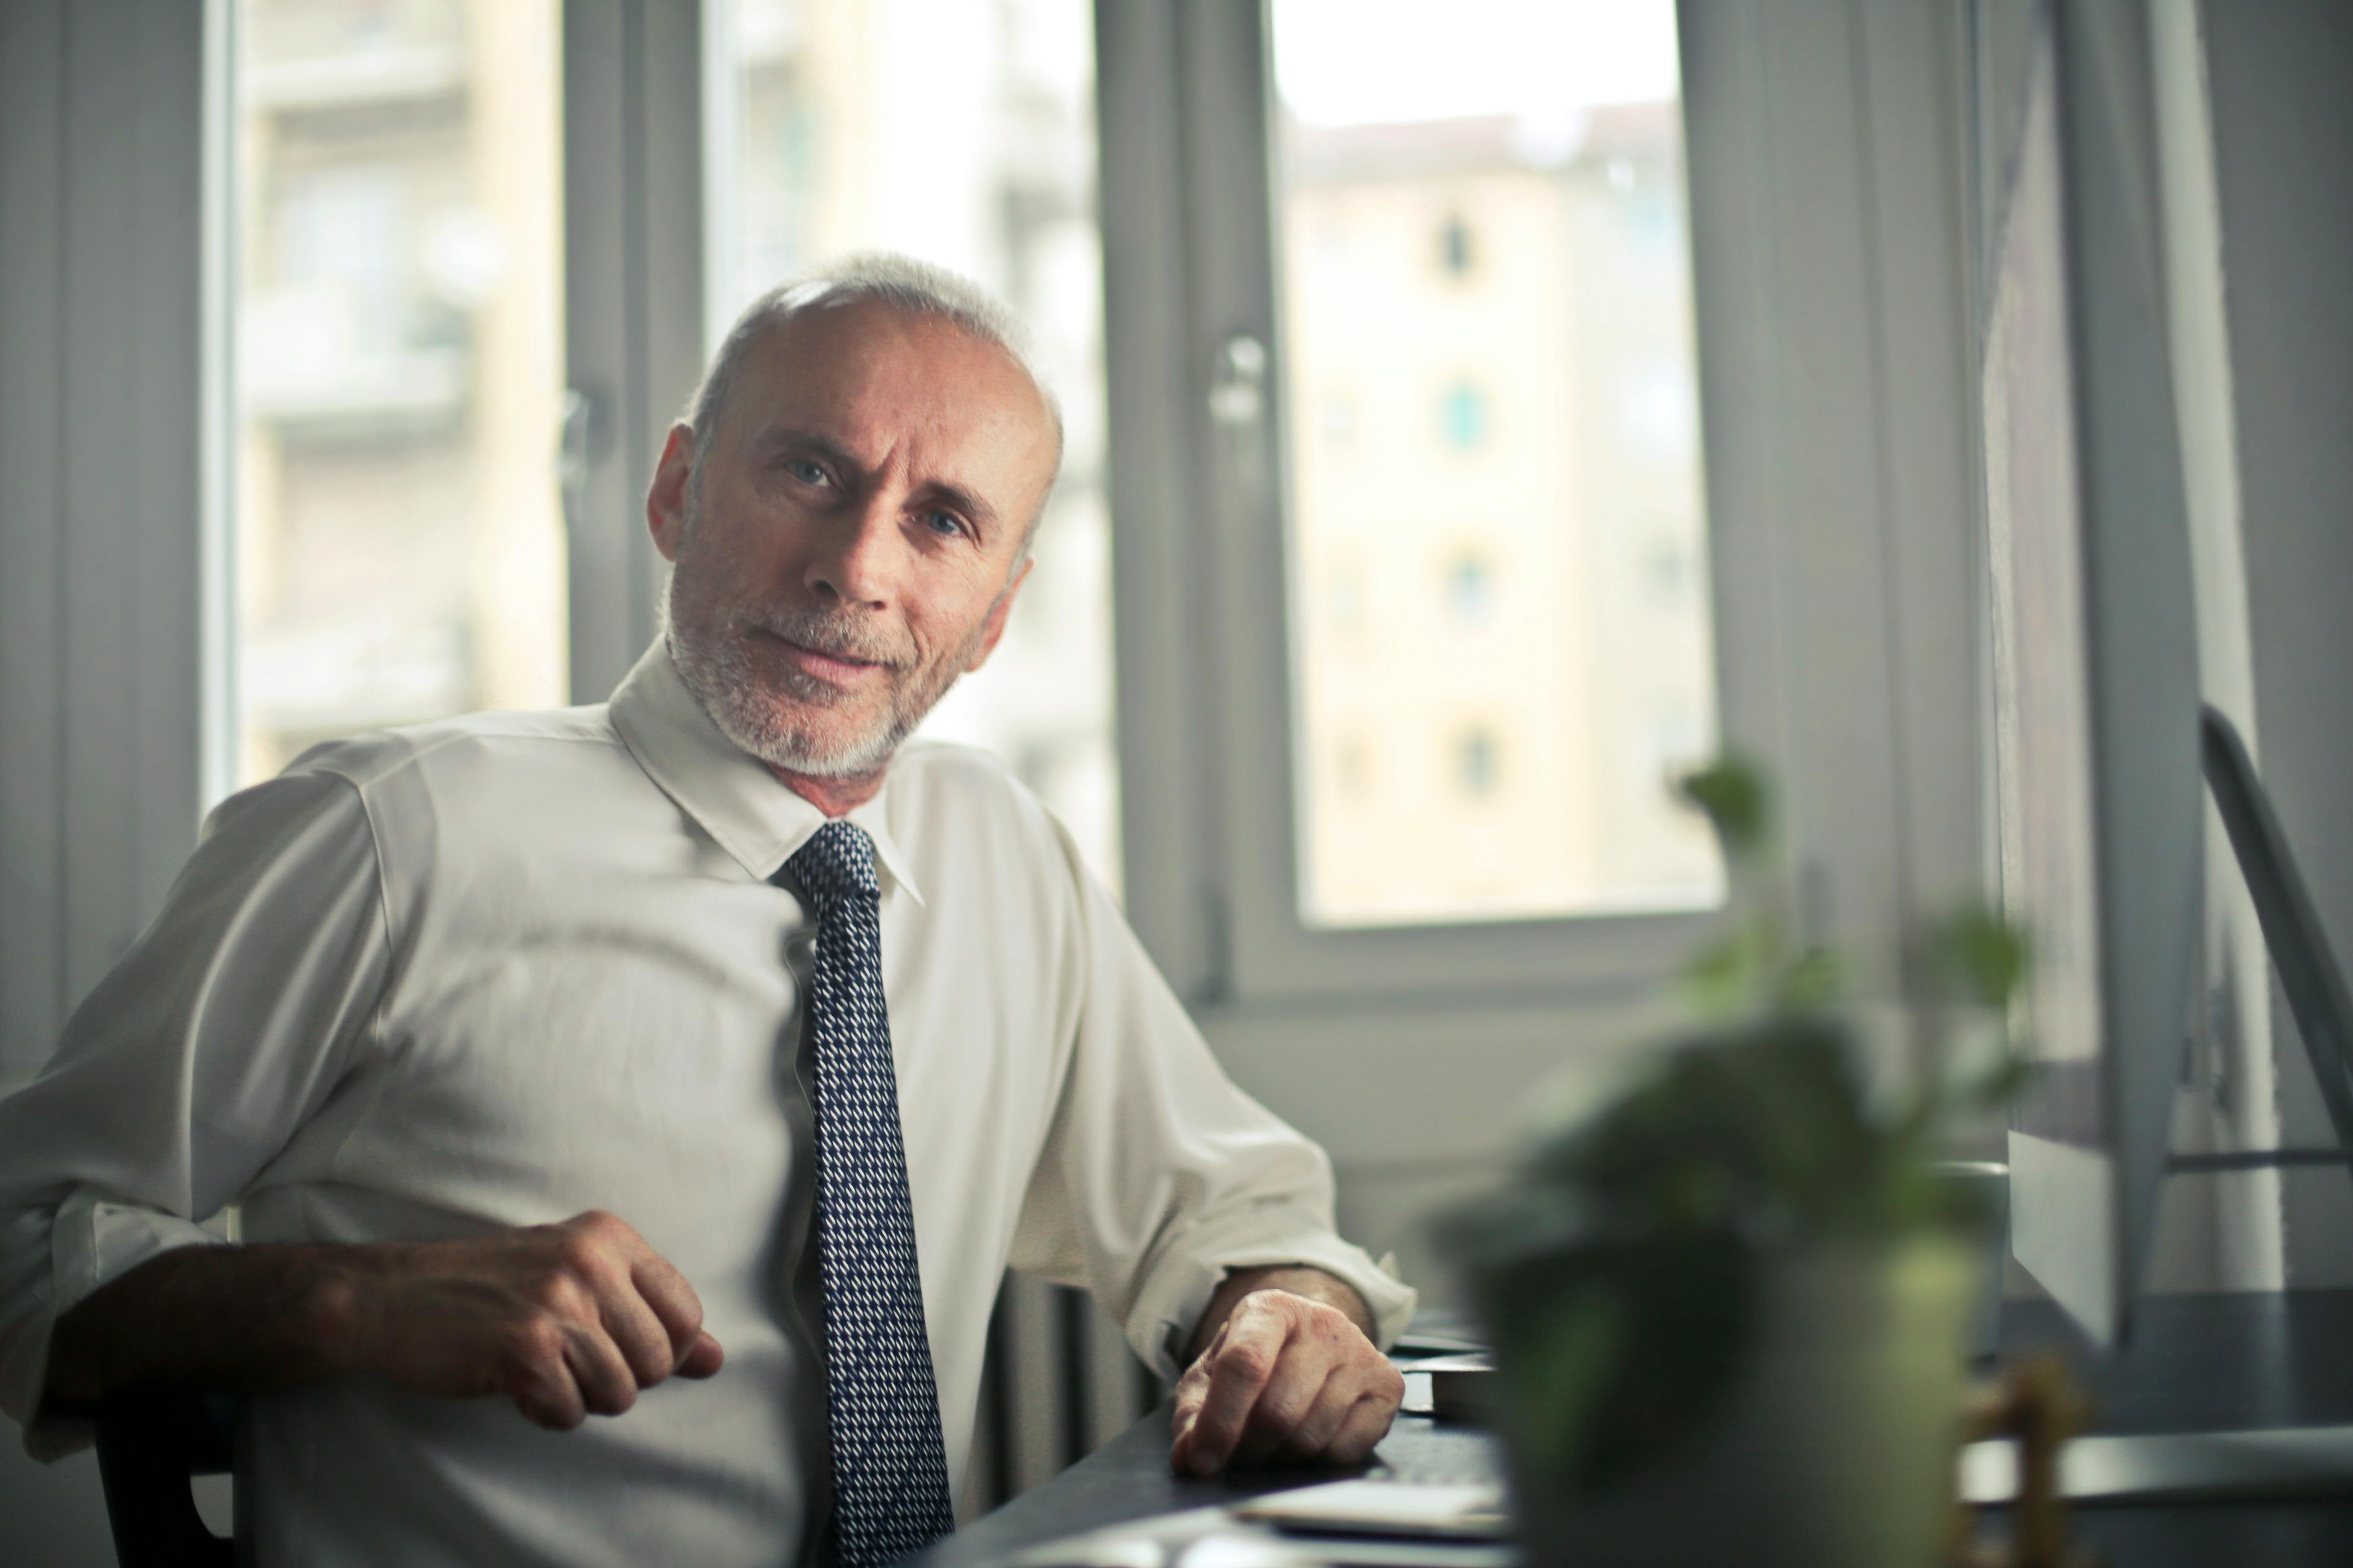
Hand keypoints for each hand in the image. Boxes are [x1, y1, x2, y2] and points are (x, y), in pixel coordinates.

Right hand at [327, 1209, 723, 1430]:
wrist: (393, 1296)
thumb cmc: (490, 1288)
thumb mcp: (577, 1279)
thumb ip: (650, 1315)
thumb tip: (717, 1359)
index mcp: (610, 1238)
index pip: (687, 1313)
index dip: (661, 1348)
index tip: (616, 1346)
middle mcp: (591, 1263)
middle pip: (658, 1361)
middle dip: (619, 1378)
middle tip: (568, 1360)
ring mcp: (558, 1304)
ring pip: (620, 1393)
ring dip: (580, 1397)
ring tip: (541, 1369)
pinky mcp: (525, 1349)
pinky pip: (571, 1411)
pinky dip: (545, 1411)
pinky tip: (516, 1384)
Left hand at [1168, 1288, 1403, 1474]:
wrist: (1312, 1340)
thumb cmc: (1258, 1359)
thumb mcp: (1212, 1376)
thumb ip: (1193, 1415)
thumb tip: (1187, 1457)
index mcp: (1271, 1308)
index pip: (1244, 1365)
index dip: (1220, 1421)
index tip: (1203, 1461)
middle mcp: (1322, 1323)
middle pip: (1277, 1411)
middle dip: (1248, 1448)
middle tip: (1238, 1454)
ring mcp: (1360, 1352)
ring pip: (1311, 1436)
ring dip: (1281, 1457)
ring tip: (1270, 1445)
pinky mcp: (1387, 1385)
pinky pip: (1346, 1449)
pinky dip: (1318, 1461)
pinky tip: (1307, 1441)